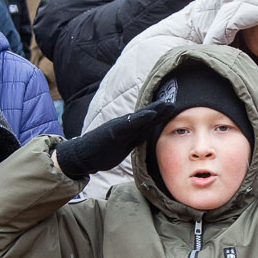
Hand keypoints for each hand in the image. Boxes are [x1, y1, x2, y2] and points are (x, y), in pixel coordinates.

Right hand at [55, 99, 176, 179]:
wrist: (82, 155)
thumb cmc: (101, 151)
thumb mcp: (124, 146)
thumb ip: (135, 139)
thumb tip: (148, 134)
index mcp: (128, 130)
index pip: (147, 122)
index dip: (160, 115)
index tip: (173, 109)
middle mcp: (125, 125)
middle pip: (146, 116)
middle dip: (160, 109)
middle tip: (174, 102)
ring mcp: (119, 127)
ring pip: (140, 117)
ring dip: (154, 110)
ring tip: (166, 104)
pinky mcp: (113, 131)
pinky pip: (130, 124)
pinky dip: (141, 118)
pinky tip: (151, 114)